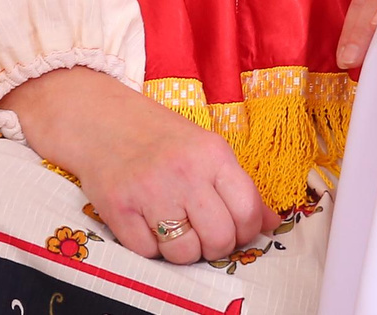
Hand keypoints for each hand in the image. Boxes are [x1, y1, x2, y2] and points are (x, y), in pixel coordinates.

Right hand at [4, 67, 278, 264]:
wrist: (104, 123)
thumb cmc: (162, 139)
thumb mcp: (208, 151)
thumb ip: (240, 187)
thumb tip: (271, 223)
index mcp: (213, 156)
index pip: (246, 210)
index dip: (246, 231)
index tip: (235, 231)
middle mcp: (184, 173)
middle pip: (218, 238)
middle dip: (216, 247)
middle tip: (205, 238)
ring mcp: (149, 192)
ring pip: (184, 252)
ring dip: (184, 252)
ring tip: (177, 233)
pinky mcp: (118, 210)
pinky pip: (147, 252)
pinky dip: (151, 248)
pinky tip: (149, 227)